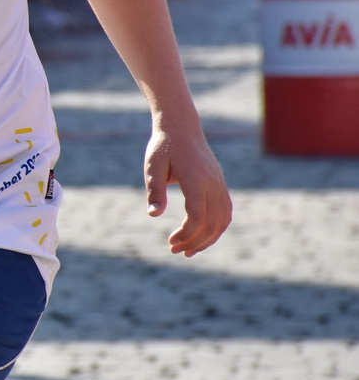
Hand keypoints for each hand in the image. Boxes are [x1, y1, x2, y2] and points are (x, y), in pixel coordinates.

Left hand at [143, 122, 230, 255]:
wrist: (182, 128)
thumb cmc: (163, 147)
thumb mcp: (153, 167)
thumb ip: (155, 191)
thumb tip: (154, 215)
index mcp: (196, 179)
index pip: (197, 216)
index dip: (186, 234)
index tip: (170, 242)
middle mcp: (213, 184)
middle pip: (211, 223)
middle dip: (194, 242)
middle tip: (175, 251)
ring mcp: (220, 185)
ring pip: (222, 220)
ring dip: (207, 239)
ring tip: (188, 250)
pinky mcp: (221, 185)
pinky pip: (225, 212)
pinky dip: (217, 228)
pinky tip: (202, 236)